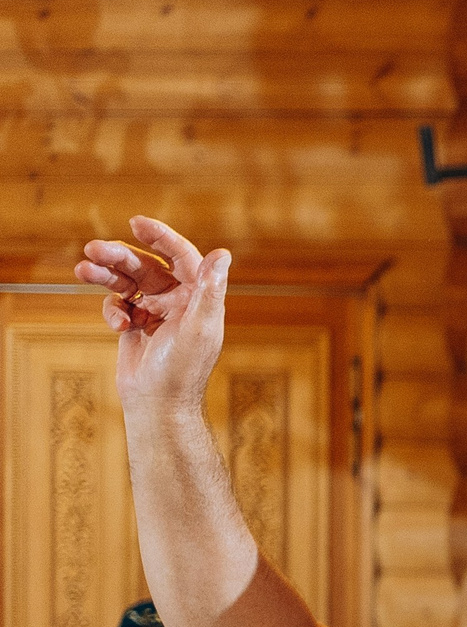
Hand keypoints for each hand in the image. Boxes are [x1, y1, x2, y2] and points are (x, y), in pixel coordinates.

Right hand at [75, 216, 229, 419]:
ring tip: (83, 270)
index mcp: (198, 298)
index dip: (161, 236)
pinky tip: (118, 327)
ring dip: (105, 274)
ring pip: (127, 281)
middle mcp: (179, 301)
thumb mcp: (198, 326)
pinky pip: (118, 305)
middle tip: (93, 248)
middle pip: (146, 266)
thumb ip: (209, 289)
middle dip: (120, 255)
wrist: (158, 404)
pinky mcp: (136, 324)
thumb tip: (223, 253)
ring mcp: (156, 312)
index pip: (182, 256)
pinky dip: (113, 311)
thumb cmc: (182, 368)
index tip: (136, 223)